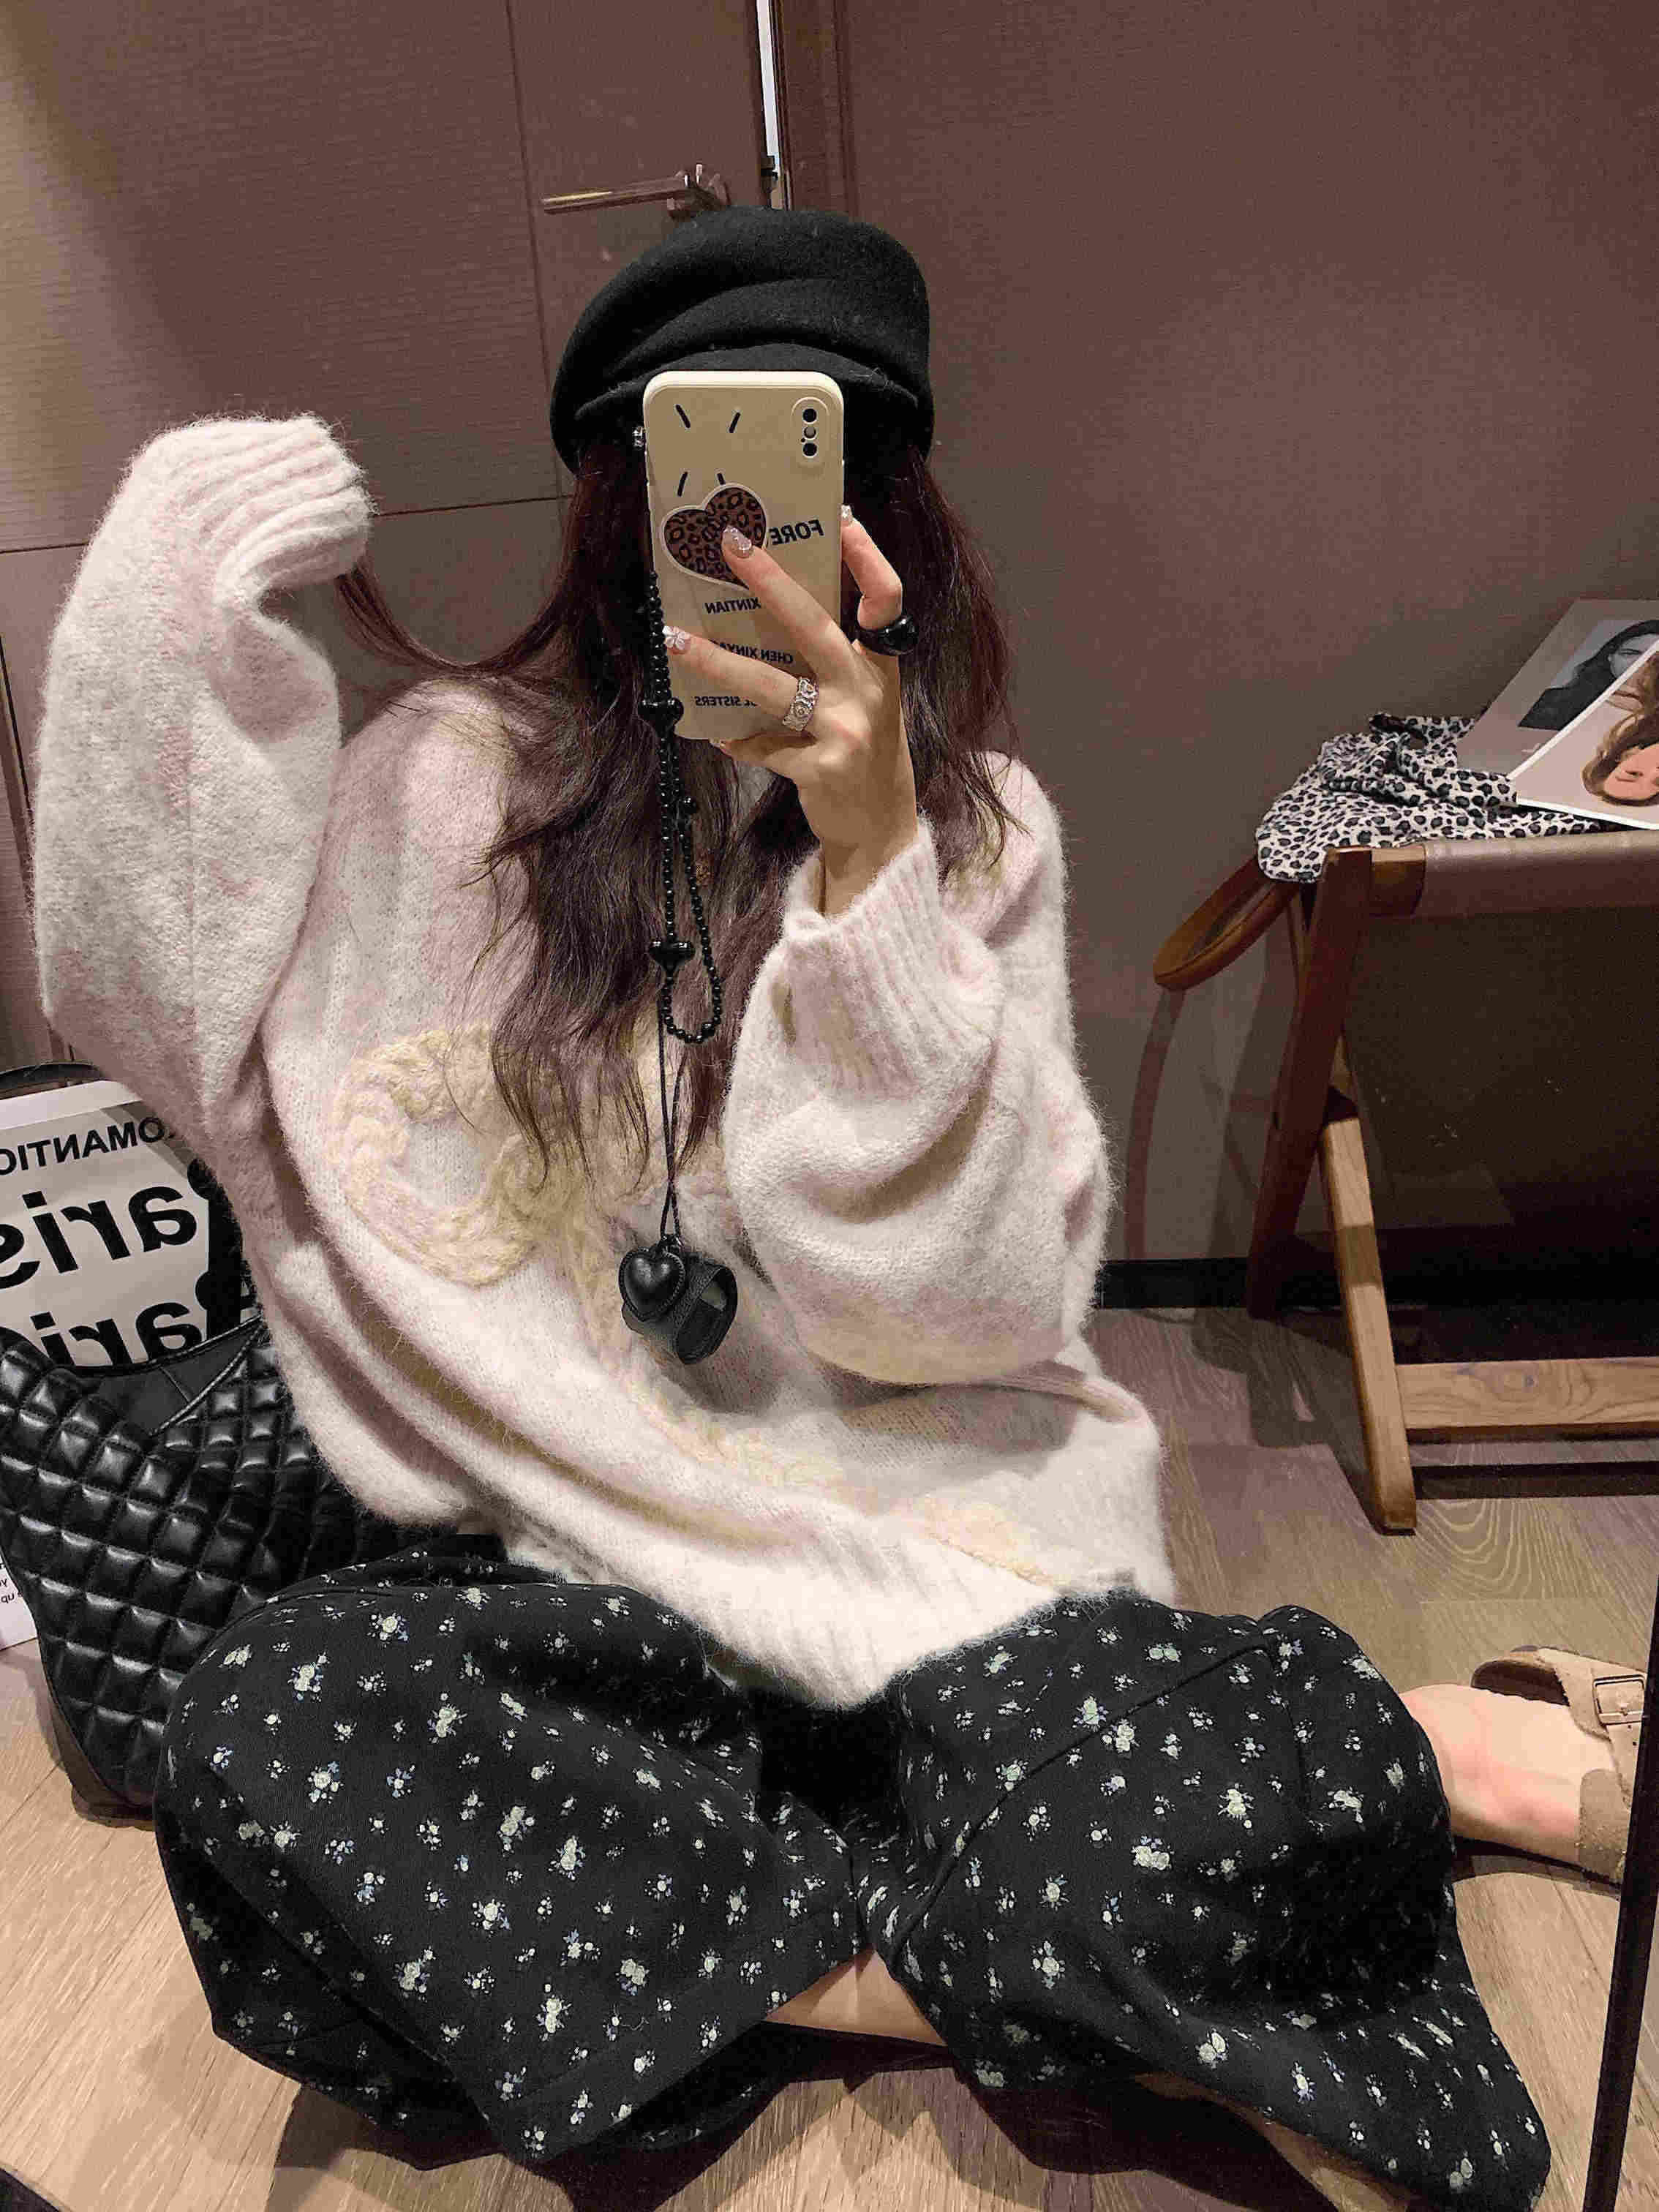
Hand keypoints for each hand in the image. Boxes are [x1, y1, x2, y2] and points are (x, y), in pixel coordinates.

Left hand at [663, 515, 918, 872]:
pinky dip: (737, 739)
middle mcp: (866, 692)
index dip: (867, 558)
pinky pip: (762, 746)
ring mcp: (844, 732)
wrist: (880, 828)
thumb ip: (834, 662)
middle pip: (813, 626)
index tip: (840, 517)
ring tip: (676, 640)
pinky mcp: (818, 770)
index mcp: (881, 666)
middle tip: (731, 544)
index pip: (885, 599)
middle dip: (770, 581)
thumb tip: (773, 610)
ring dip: (718, 661)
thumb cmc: (865, 751)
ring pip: (771, 687)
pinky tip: (717, 733)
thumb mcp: (865, 699)